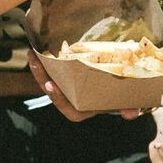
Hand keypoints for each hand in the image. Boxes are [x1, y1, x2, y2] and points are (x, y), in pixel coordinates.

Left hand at [26, 49, 142, 122]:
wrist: (119, 87)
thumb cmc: (122, 96)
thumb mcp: (126, 102)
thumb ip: (129, 108)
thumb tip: (131, 113)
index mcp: (82, 110)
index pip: (68, 109)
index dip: (58, 99)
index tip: (52, 86)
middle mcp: (72, 100)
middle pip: (53, 92)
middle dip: (43, 79)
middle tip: (36, 65)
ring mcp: (66, 89)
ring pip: (48, 81)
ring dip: (39, 69)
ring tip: (32, 54)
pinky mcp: (64, 77)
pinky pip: (51, 72)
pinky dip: (44, 62)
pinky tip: (37, 49)